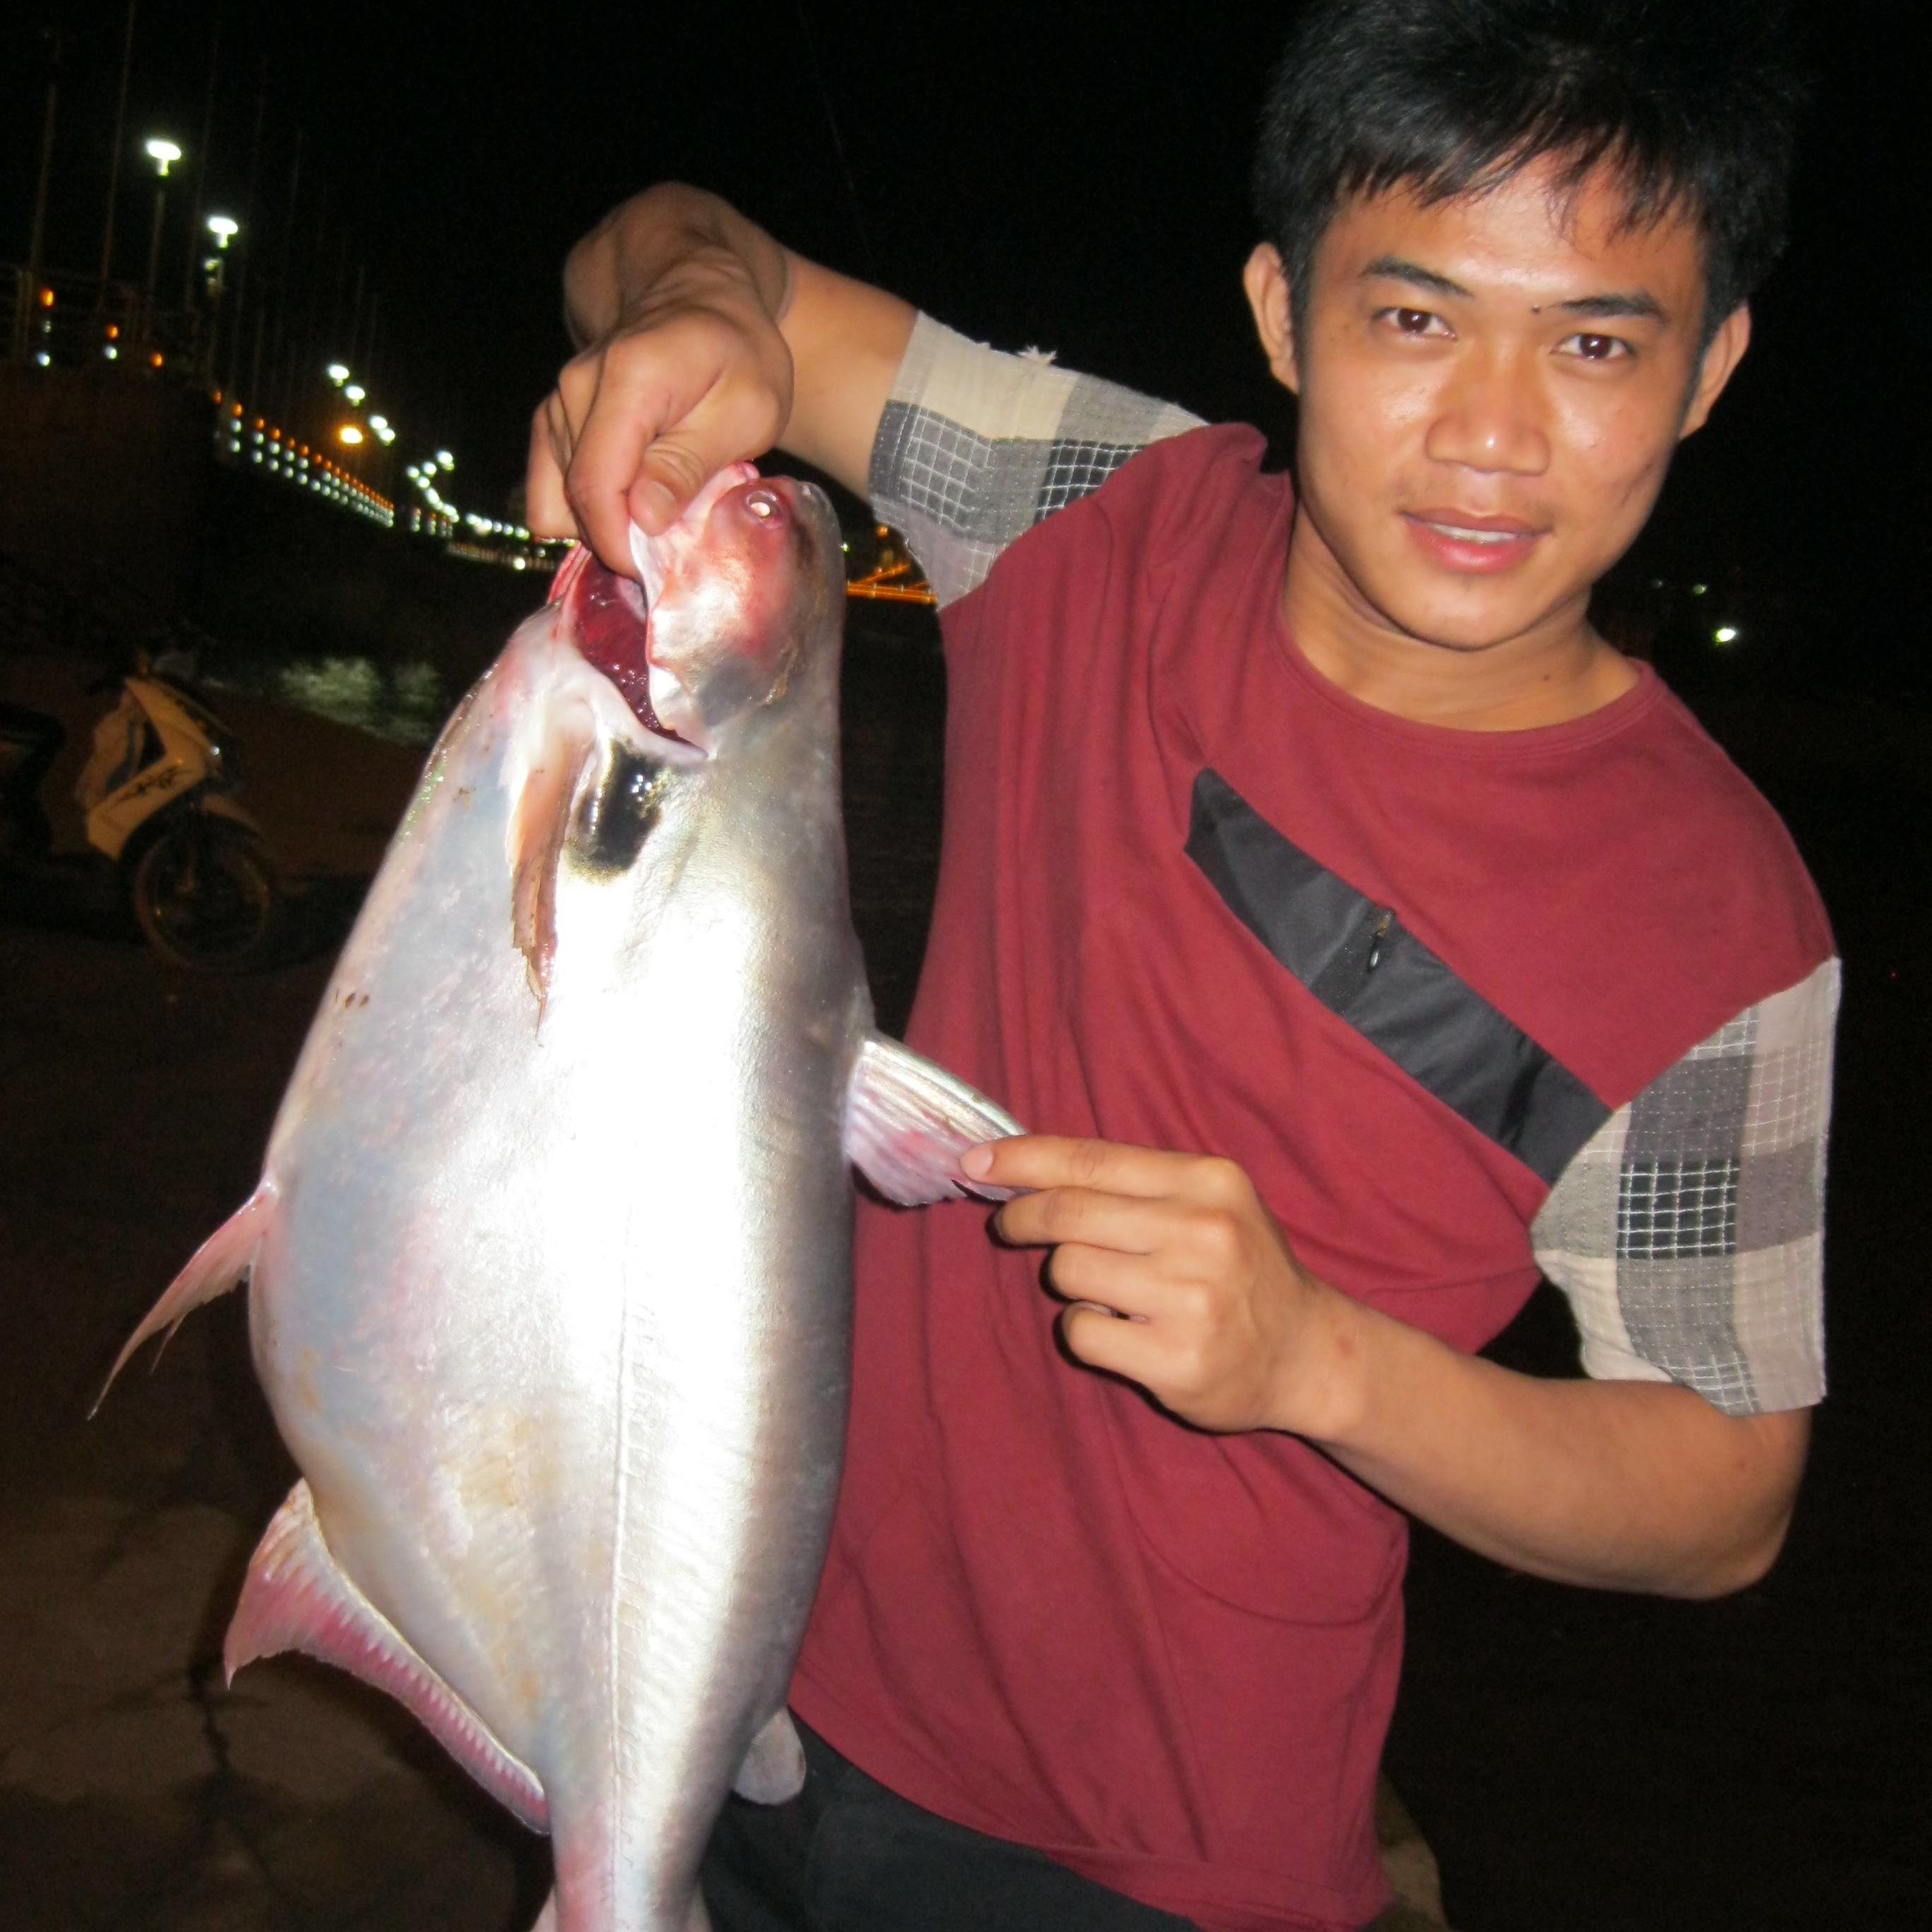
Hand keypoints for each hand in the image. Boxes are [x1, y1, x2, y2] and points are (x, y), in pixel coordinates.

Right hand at [526, 201, 793, 567]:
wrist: (699, 295)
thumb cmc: (736, 352)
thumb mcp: (745, 408)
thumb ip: (690, 462)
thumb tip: (644, 518)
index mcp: (627, 382)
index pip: (595, 485)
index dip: (618, 543)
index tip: (656, 569)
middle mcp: (576, 388)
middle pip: (571, 499)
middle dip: (616, 539)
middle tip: (674, 542)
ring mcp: (557, 403)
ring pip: (556, 500)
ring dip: (604, 521)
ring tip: (661, 509)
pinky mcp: (553, 419)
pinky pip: (551, 489)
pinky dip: (586, 508)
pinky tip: (632, 501)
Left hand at [963, 1136, 1354, 1435]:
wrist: (1306, 1353)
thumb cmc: (1242, 1268)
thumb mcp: (1210, 1202)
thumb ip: (1132, 1184)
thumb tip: (1024, 1170)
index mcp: (1207, 1182)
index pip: (1091, 1160)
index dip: (1022, 1160)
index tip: (974, 1161)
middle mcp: (1203, 1233)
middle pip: (1067, 1214)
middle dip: (1022, 1217)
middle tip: (1008, 1225)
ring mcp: (1191, 1299)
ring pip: (1068, 1271)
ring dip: (1069, 1279)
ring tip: (1107, 1287)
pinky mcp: (1176, 1359)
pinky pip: (1082, 1331)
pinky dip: (1086, 1328)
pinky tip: (1122, 1329)